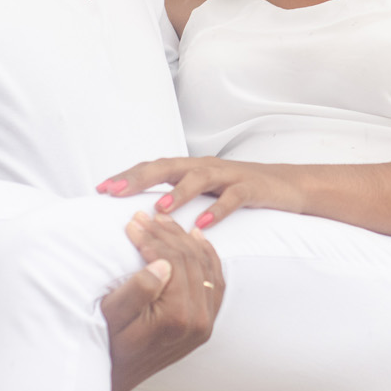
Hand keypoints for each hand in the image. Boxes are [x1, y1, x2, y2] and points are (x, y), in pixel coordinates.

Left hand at [97, 157, 304, 229]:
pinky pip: (233, 197)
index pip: (153, 168)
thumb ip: (178, 198)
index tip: (100, 190)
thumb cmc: (240, 191)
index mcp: (191, 169)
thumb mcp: (206, 193)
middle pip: (168, 166)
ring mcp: (229, 175)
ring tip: (158, 210)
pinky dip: (218, 210)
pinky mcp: (252, 187)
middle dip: (140, 178)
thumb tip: (142, 215)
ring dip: (177, 193)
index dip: (127, 176)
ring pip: (199, 178)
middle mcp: (206, 167)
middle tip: (115, 193)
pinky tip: (203, 225)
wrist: (289, 185)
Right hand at [101, 211, 223, 390]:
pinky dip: (207, 256)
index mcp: (178, 317)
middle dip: (167, 234)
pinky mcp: (205, 323)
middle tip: (146, 217)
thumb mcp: (112, 316)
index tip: (133, 222)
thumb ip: (137, 291)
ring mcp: (206, 323)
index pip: (173, 261)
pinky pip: (215, 282)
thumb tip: (162, 264)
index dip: (152, 238)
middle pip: (191, 260)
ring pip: (206, 267)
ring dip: (186, 240)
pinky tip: (195, 239)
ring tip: (164, 222)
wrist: (115, 376)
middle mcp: (200, 321)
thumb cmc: (107, 343)